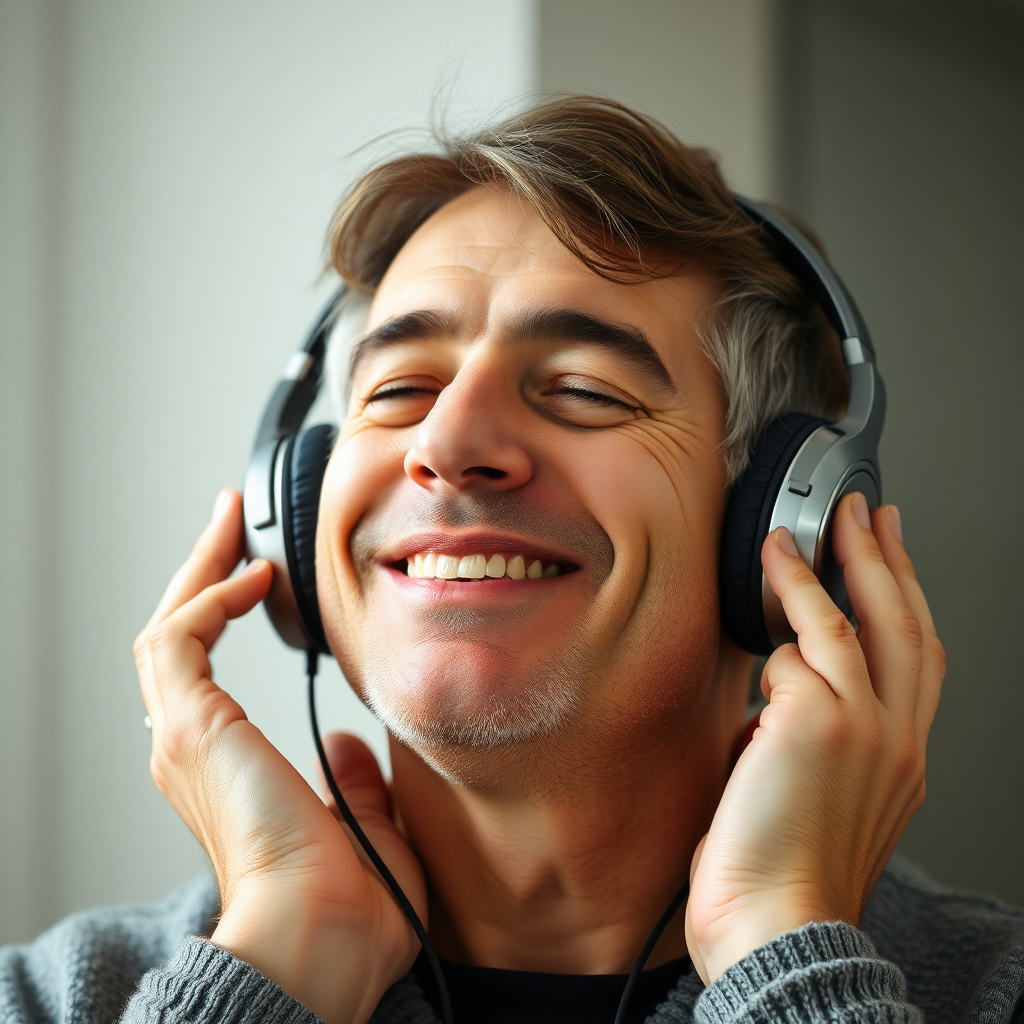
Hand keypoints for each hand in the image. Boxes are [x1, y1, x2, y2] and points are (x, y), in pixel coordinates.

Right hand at [133, 490, 424, 1023]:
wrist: (322, 936)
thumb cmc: (347, 903)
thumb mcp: (362, 824)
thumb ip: (352, 783)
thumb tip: (349, 748)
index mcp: (225, 772)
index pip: (203, 674)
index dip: (223, 616)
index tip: (258, 575)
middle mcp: (191, 750)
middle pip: (177, 639)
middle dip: (204, 576)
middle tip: (230, 526)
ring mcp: (185, 738)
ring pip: (169, 629)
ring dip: (201, 572)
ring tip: (233, 526)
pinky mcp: (194, 727)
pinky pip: (181, 640)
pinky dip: (212, 599)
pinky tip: (255, 577)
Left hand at [685, 493, 943, 983]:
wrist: (775, 927)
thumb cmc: (781, 877)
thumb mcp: (813, 798)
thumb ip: (807, 742)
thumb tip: (770, 704)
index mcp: (899, 760)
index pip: (917, 664)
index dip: (909, 605)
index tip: (893, 563)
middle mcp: (895, 740)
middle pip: (908, 627)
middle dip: (891, 562)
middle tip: (872, 516)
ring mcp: (863, 727)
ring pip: (864, 619)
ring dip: (843, 560)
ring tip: (818, 524)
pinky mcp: (817, 720)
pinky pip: (800, 644)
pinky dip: (789, 598)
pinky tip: (774, 564)